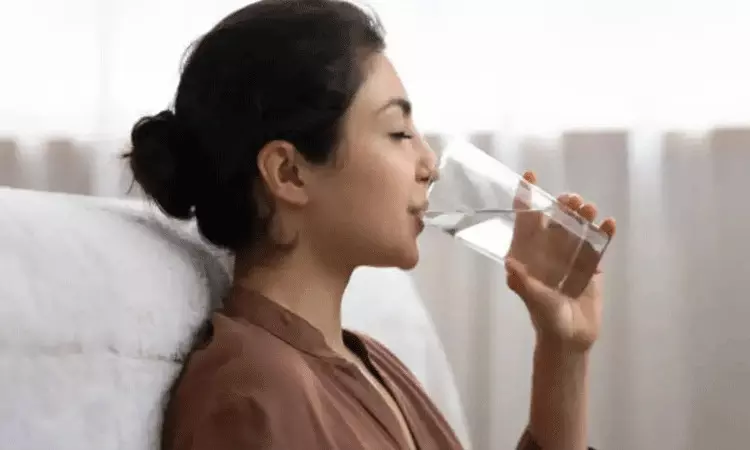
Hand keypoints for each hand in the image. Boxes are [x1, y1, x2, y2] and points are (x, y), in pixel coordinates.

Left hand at [505, 171, 615, 351]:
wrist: (572, 340)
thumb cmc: (547, 320)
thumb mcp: (536, 301)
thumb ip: (524, 283)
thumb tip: (509, 264)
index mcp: (528, 256)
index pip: (525, 222)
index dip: (526, 199)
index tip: (530, 175)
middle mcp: (548, 252)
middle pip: (555, 220)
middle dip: (562, 205)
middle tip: (572, 199)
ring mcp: (570, 257)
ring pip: (576, 228)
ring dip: (582, 216)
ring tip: (590, 209)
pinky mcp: (589, 266)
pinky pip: (596, 244)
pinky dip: (603, 233)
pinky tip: (609, 223)